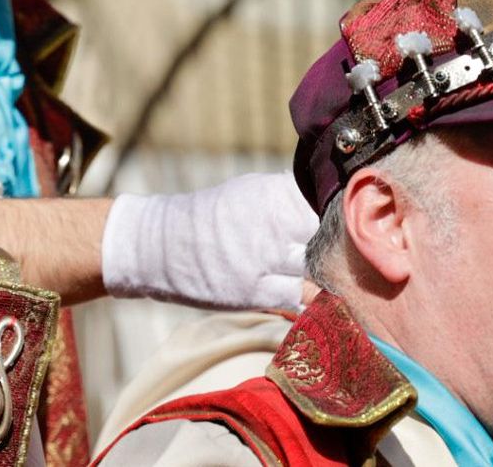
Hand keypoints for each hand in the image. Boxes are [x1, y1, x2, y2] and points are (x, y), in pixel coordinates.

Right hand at [100, 172, 318, 310]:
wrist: (156, 246)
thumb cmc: (206, 218)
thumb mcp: (247, 192)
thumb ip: (288, 200)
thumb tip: (327, 210)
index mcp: (273, 194)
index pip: (328, 208)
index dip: (335, 221)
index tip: (332, 228)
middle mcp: (272, 224)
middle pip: (328, 241)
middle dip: (329, 250)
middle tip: (321, 255)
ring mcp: (264, 259)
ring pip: (318, 272)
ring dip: (318, 276)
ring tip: (307, 276)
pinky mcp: (254, 292)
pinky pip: (299, 299)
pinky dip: (305, 300)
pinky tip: (300, 295)